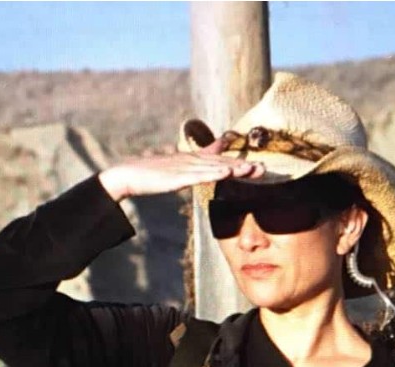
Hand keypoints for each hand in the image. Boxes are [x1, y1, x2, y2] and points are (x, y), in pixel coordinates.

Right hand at [98, 137, 263, 200]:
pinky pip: (197, 175)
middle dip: (243, 166)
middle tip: (265, 169)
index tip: (260, 168)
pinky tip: (225, 173)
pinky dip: (212, 173)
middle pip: (222, 164)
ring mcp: (185, 168)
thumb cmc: (154, 173)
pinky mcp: (176, 176)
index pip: (222, 163)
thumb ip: (191, 165)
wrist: (130, 174)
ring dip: (233, 168)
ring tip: (251, 170)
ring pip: (214, 168)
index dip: (241, 164)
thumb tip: (202, 161)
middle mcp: (192, 162)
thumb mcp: (178, 168)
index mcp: (194, 161)